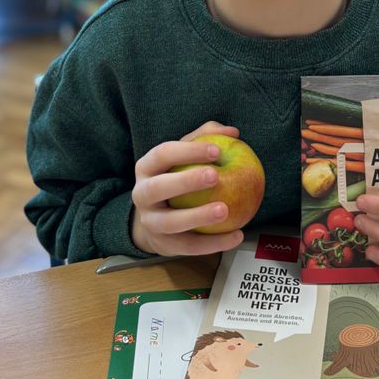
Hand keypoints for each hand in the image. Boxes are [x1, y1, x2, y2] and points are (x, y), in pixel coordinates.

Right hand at [131, 121, 243, 256]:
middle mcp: (142, 194)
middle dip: (186, 181)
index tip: (216, 150)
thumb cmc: (176, 176)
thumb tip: (233, 132)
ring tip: (225, 210)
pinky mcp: (163, 245)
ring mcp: (150, 222)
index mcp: (146, 167)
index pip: (163, 154)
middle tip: (215, 176)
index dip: (188, 151)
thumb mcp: (185, 154)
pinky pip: (188, 246)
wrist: (155, 217)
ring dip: (198, 217)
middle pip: (158, 188)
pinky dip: (213, 243)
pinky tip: (237, 235)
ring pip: (171, 223)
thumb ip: (207, 138)